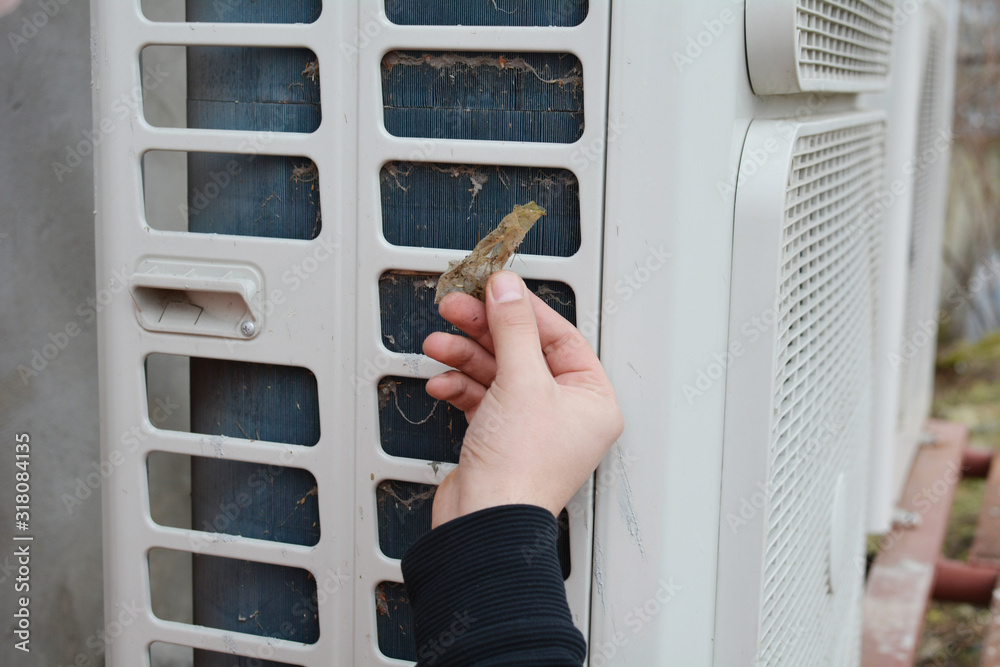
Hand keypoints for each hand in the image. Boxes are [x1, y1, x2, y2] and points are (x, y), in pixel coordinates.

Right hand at [423, 271, 623, 527]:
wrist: (484, 524)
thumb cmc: (520, 472)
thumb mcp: (521, 382)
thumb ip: (513, 329)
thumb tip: (509, 289)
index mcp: (592, 400)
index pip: (560, 336)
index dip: (524, 309)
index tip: (496, 288)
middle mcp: (566, 412)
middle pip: (523, 351)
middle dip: (485, 330)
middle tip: (457, 308)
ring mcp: (532, 426)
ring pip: (497, 372)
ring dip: (465, 356)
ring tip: (439, 343)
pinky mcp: (501, 439)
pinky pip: (481, 399)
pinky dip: (459, 387)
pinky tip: (443, 383)